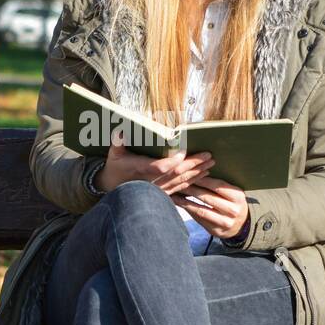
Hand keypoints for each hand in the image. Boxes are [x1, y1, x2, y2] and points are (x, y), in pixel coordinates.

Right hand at [95, 134, 215, 194]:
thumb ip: (117, 142)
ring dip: (197, 172)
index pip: (160, 167)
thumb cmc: (115, 169)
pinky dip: (193, 181)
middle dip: (194, 164)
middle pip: (177, 173)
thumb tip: (120, 130)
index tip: (184, 151)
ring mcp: (159, 189)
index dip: (173, 161)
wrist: (113, 189)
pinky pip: (181, 188)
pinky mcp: (163, 194)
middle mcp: (153, 182)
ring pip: (182, 181)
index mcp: (142, 169)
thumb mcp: (114, 154)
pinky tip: (203, 176)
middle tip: (208, 155)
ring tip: (210, 164)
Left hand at [171, 174, 248, 240]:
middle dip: (191, 189)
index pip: (217, 186)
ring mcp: (225, 222)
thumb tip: (197, 173)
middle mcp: (233, 210)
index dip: (203, 180)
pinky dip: (189, 211)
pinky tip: (181, 205)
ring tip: (175, 194)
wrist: (242, 225)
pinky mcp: (216, 230)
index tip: (190, 173)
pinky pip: (200, 219)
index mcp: (237, 197)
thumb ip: (219, 186)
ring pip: (201, 210)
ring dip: (186, 201)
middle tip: (178, 183)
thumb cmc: (233, 203)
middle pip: (207, 198)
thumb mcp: (232, 193)